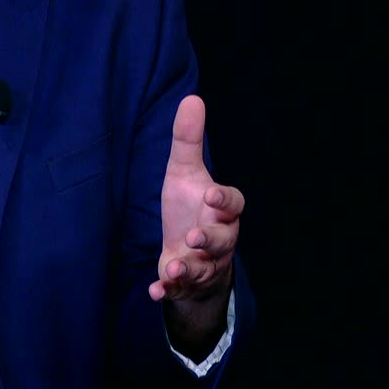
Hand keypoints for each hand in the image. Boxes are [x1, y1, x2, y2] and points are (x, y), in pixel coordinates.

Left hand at [150, 94, 243, 302]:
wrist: (189, 250)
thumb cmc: (190, 206)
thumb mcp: (184, 172)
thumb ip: (188, 141)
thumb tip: (192, 97)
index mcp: (222, 210)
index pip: (233, 204)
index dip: (224, 201)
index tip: (211, 196)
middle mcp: (219, 238)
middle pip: (223, 241)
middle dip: (209, 240)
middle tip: (194, 237)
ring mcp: (204, 263)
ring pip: (204, 268)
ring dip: (189, 268)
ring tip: (175, 268)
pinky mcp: (185, 283)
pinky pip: (180, 290)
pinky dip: (168, 291)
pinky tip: (155, 290)